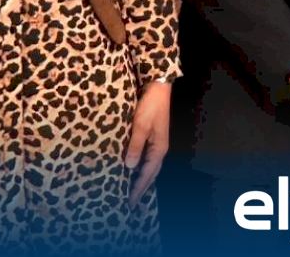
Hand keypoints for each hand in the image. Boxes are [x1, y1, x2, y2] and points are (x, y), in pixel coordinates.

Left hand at [126, 82, 170, 206]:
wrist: (158, 88)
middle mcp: (159, 148)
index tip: (130, 202)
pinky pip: (147, 158)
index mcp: (158, 148)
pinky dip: (141, 168)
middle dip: (141, 187)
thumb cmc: (150, 106)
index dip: (138, 188)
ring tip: (132, 190)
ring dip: (142, 179)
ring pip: (149, 166)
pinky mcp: (152, 137)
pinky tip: (133, 170)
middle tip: (131, 202)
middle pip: (151, 173)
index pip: (147, 174)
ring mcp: (157, 142)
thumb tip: (129, 167)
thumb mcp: (140, 126)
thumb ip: (135, 146)